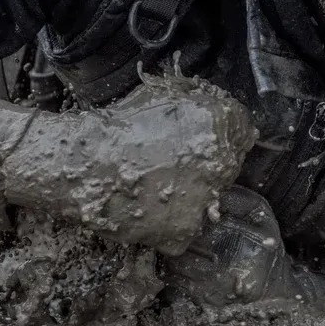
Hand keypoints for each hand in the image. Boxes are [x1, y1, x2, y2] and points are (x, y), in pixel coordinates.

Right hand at [4, 73, 256, 253]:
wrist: (80, 161)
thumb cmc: (115, 124)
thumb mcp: (160, 94)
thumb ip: (194, 99)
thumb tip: (215, 105)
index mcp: (218, 124)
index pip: (244, 133)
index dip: (223, 138)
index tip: (203, 143)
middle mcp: (222, 163)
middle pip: (228, 169)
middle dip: (207, 168)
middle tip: (171, 166)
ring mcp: (205, 200)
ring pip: (208, 202)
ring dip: (190, 198)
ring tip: (154, 189)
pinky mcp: (184, 231)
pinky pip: (185, 231)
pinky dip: (169, 226)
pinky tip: (147, 210)